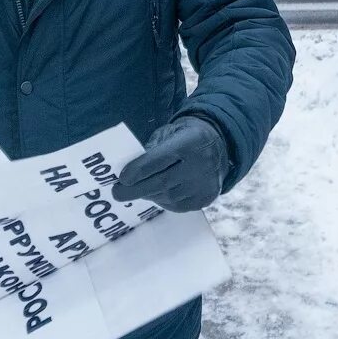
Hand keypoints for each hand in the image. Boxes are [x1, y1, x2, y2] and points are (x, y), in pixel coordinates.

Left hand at [111, 116, 231, 211]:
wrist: (220, 146)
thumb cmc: (186, 137)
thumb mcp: (171, 132)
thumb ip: (152, 148)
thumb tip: (128, 171)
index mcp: (190, 141)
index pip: (161, 159)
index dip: (139, 170)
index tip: (121, 178)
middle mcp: (201, 164)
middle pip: (162, 182)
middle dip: (135, 189)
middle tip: (117, 193)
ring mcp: (205, 184)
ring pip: (168, 197)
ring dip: (148, 195)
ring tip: (137, 190)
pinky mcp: (205, 199)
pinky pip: (177, 206)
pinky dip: (162, 201)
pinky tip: (157, 193)